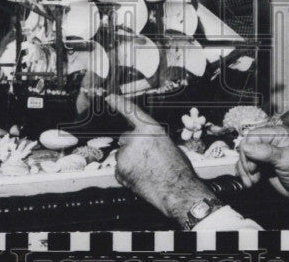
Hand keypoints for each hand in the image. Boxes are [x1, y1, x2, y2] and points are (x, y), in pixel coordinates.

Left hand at [107, 94, 215, 223]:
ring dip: (130, 161)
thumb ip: (151, 139)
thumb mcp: (168, 145)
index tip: (110, 97)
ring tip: (148, 171)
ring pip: (123, 155)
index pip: (131, 112)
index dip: (120, 103)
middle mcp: (135, 138)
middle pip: (126, 138)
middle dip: (133, 147)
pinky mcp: (120, 170)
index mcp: (151, 129)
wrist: (178, 191)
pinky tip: (141, 178)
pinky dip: (127, 173)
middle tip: (148, 159)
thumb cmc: (178, 170)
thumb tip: (141, 142)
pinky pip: (120, 169)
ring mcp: (125, 154)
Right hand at [237, 123, 288, 228]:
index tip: (252, 166)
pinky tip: (250, 183)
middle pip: (246, 145)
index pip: (254, 135)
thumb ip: (267, 152)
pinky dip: (244, 174)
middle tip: (252, 175)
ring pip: (244, 156)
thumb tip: (246, 147)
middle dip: (246, 162)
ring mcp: (264, 153)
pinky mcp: (260, 164)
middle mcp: (270, 140)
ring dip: (244, 170)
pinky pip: (244, 165)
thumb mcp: (286, 160)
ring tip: (251, 182)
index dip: (249, 150)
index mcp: (279, 133)